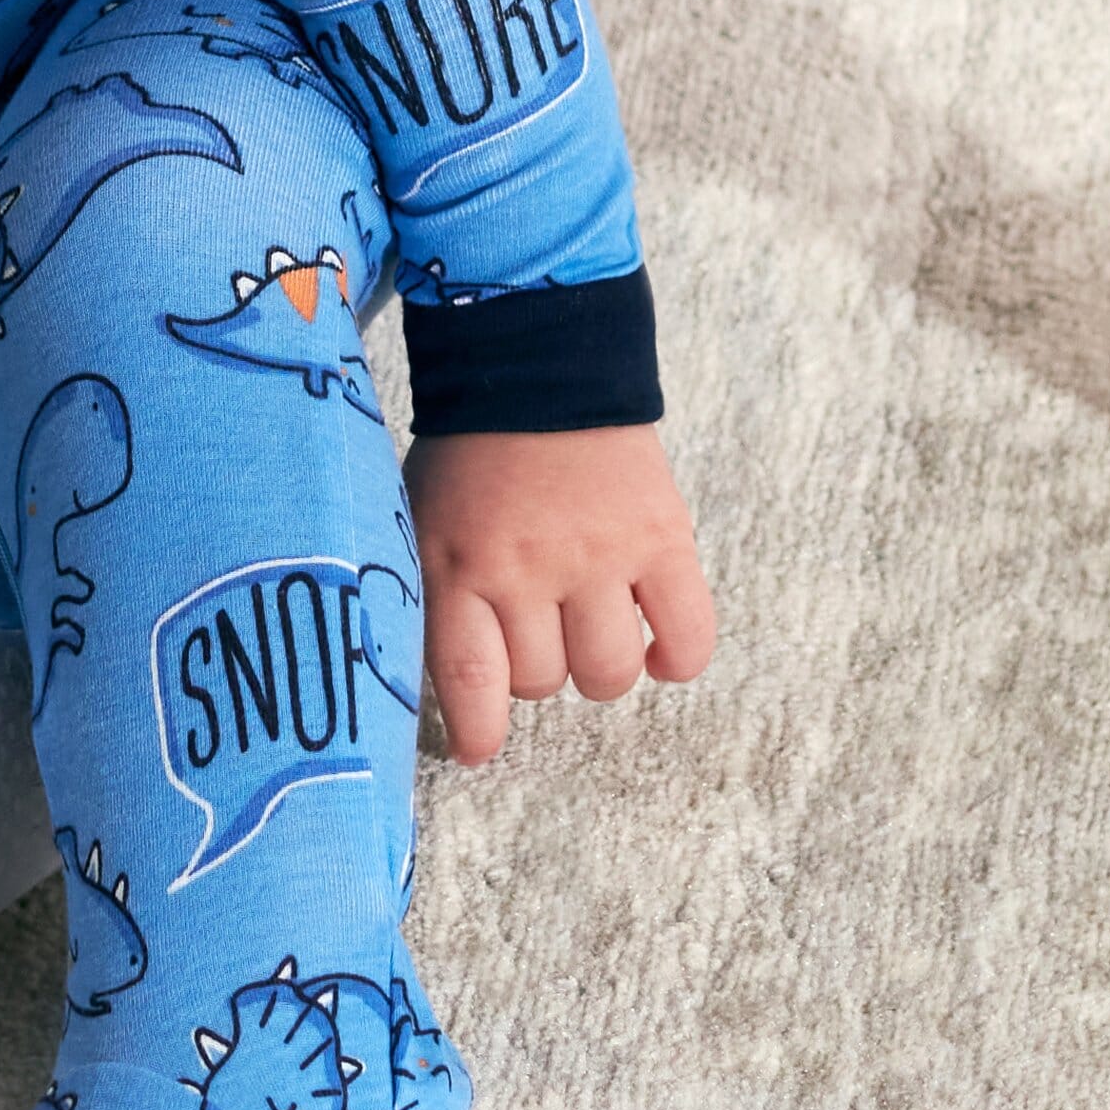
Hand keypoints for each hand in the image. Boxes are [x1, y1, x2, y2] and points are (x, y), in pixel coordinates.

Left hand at [403, 422, 714, 763]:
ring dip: (597, 667)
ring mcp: (598, 554)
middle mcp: (526, 567)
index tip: (480, 748)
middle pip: (542, 681)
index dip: (478, 731)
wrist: (536, 361)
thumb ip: (439, 592)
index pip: (469, 681)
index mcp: (455, 561)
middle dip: (537, 670)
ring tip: (589, 627)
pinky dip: (675, 659)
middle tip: (536, 628)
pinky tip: (655, 647)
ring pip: (607, 673)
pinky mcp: (660, 538)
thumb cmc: (470, 452)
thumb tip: (456, 686)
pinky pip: (686, 637)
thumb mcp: (423, 516)